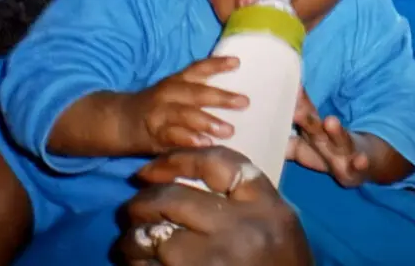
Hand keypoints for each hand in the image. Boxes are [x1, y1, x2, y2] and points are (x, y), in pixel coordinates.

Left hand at [119, 147, 311, 265]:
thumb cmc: (282, 264)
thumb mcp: (278, 224)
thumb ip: (246, 198)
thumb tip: (190, 175)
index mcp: (266, 206)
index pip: (218, 163)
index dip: (178, 159)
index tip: (152, 167)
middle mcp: (241, 228)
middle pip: (174, 198)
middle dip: (143, 201)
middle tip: (133, 209)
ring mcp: (215, 259)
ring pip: (154, 235)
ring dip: (134, 237)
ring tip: (132, 242)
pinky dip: (137, 264)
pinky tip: (139, 264)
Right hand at [125, 57, 249, 153]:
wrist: (121, 121)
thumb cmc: (159, 107)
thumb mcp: (177, 92)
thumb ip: (200, 91)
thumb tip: (237, 97)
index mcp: (177, 81)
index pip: (197, 69)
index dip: (216, 64)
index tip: (237, 62)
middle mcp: (169, 94)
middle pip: (196, 93)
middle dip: (221, 97)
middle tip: (245, 102)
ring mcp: (160, 114)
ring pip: (185, 115)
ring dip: (207, 122)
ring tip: (228, 130)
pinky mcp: (154, 134)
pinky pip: (172, 136)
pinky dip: (188, 140)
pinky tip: (204, 144)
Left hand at [289, 90, 370, 186]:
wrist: (363, 162)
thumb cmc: (328, 153)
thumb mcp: (304, 149)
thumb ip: (285, 144)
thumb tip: (259, 141)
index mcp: (315, 131)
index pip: (304, 114)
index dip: (295, 103)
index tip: (286, 89)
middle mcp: (329, 137)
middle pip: (317, 126)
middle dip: (307, 117)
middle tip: (296, 109)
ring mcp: (346, 151)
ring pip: (340, 140)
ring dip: (336, 131)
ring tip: (331, 122)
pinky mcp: (358, 168)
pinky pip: (360, 166)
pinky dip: (361, 163)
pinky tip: (360, 160)